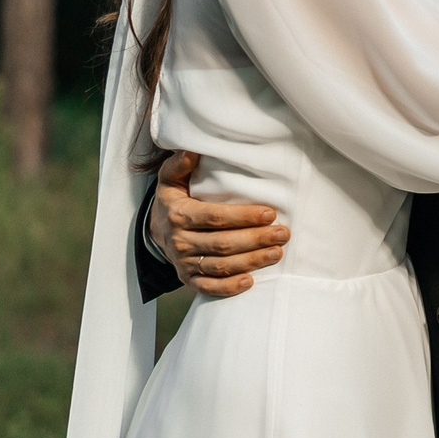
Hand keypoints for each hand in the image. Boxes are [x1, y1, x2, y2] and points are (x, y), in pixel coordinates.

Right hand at [151, 150, 286, 296]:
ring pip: (220, 266)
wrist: (155, 230)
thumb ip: (181, 165)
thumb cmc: (173, 200)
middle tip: (283, 234)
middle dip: (256, 240)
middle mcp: (179, 241)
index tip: (270, 212)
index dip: (243, 217)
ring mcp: (183, 263)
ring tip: (277, 253)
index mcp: (178, 214)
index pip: (215, 217)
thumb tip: (193, 149)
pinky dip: (229, 288)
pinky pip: (208, 287)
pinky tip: (250, 282)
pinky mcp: (188, 279)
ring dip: (251, 262)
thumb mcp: (171, 179)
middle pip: (222, 244)